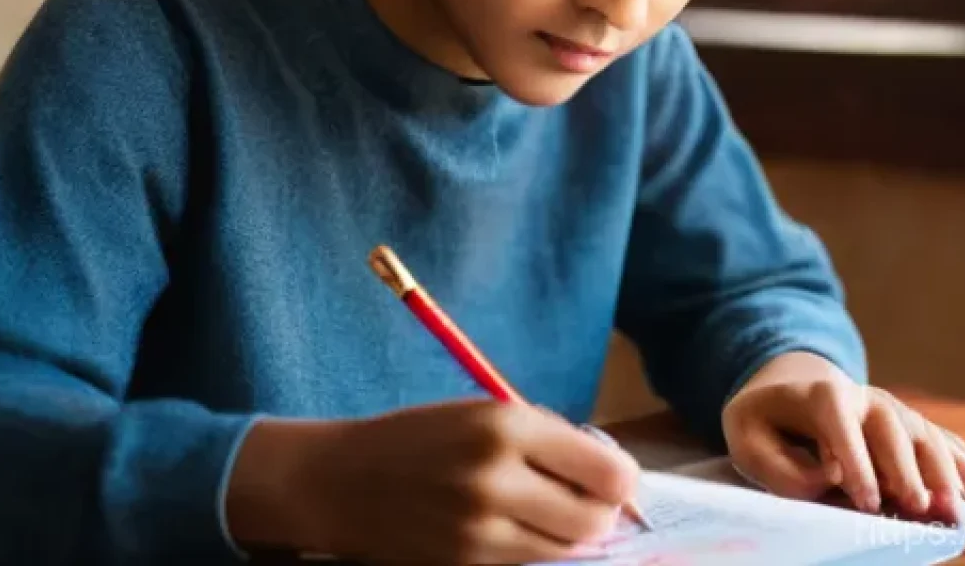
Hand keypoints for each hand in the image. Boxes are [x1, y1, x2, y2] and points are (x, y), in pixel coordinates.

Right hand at [227, 399, 639, 563]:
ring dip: (571, 536)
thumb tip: (610, 472)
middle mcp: (497, 481)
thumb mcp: (483, 413)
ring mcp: (481, 534)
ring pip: (566, 553)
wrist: (344, 481)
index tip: (616, 478)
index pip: (604, 470)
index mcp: (505, 426)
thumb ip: (546, 439)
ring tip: (547, 513)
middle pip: (593, 520)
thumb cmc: (420, 435)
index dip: (620, 478)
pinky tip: (517, 530)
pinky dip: (537, 553)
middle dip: (600, 512)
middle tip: (586, 499)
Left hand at [721, 351, 964, 523]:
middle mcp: (865, 398)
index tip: (866, 500)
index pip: (839, 419)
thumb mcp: (746, 437)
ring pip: (927, 437)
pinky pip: (949, 447)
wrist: (789, 394)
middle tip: (920, 508)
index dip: (855, 458)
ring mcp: (897, 413)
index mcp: (820, 395)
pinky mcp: (915, 431)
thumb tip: (825, 482)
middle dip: (907, 468)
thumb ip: (776, 464)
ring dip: (946, 474)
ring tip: (957, 513)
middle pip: (892, 428)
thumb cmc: (765, 422)